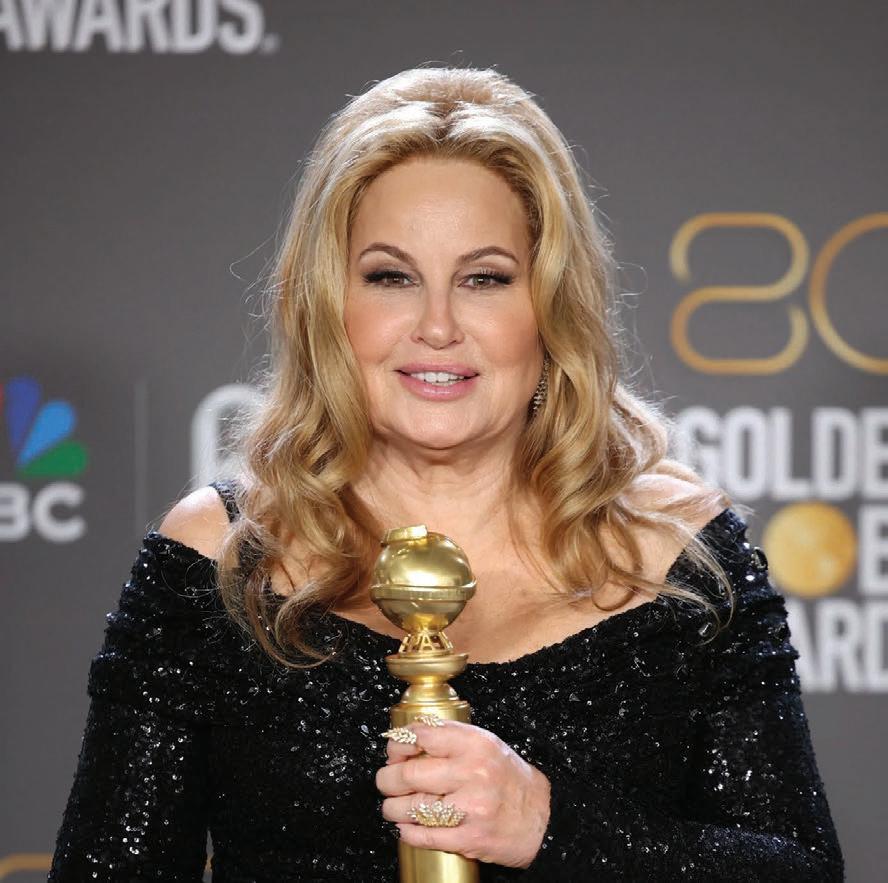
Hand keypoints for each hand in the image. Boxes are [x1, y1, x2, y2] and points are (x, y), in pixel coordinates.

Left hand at [375, 717, 550, 867]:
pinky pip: (426, 836)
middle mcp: (473, 773)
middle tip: (385, 780)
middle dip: (388, 778)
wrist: (543, 818)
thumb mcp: (486, 745)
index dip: (399, 743)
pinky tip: (404, 827)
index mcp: (476, 745)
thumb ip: (451, 739)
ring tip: (392, 806)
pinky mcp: (470, 838)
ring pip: (413, 807)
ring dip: (393, 808)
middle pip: (411, 773)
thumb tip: (408, 739)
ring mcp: (471, 808)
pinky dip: (408, 833)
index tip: (394, 750)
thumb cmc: (509, 778)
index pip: (423, 736)